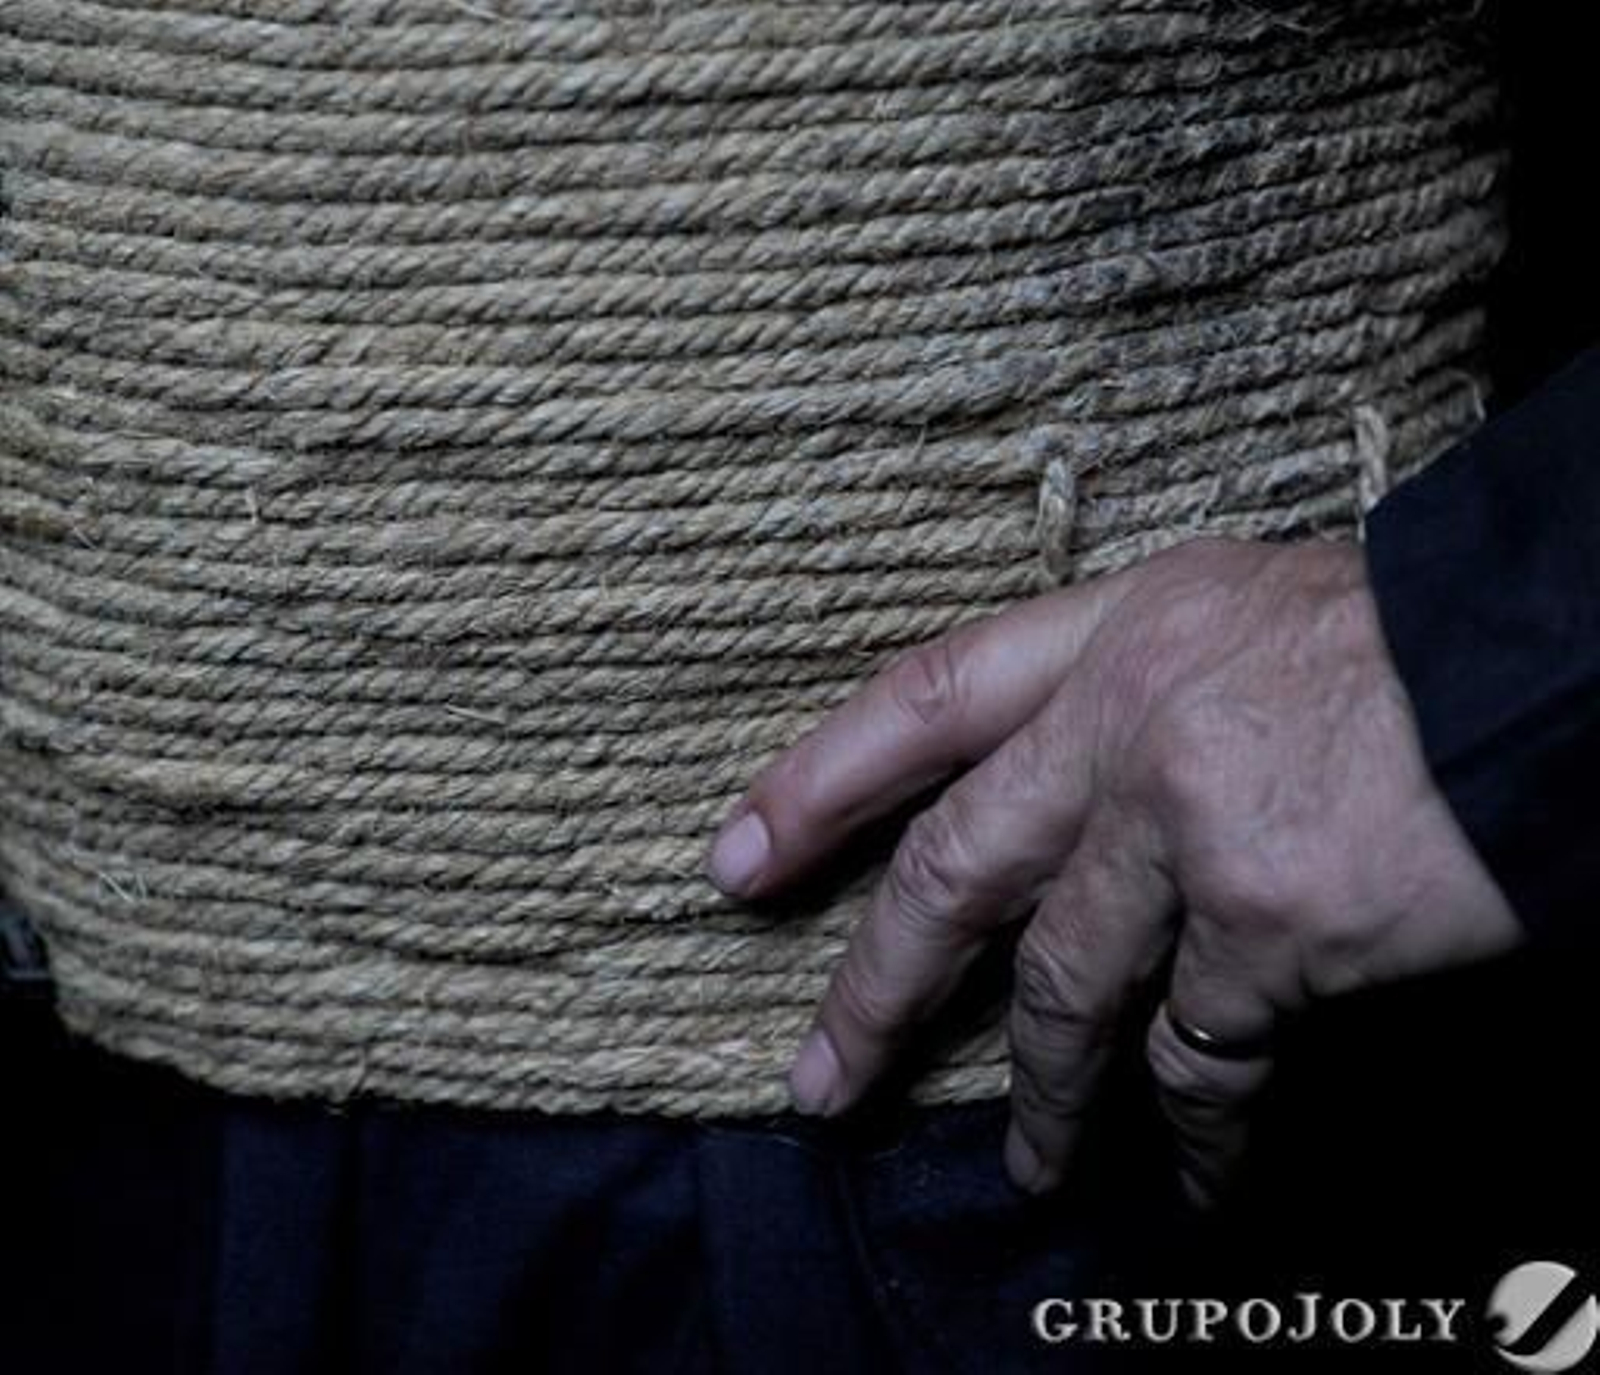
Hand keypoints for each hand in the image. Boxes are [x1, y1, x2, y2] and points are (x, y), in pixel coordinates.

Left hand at [704, 537, 1521, 1204]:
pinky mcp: (1271, 926)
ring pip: (1067, 989)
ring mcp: (1191, 827)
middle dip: (878, 987)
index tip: (731, 861)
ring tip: (1024, 1159)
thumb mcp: (1243, 620)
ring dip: (1042, 1091)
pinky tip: (1199, 1178)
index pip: (924, 699)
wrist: (1546, 663)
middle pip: (955, 869)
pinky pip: (1203, 1060)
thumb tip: (1065, 822)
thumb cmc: (1410, 645)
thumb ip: (1135, 700)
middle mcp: (1131, 721)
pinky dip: (1196, 1134)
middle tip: (820, 1076)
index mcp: (1122, 630)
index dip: (816, 783)